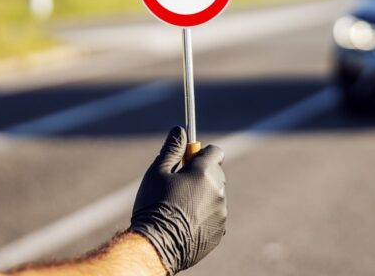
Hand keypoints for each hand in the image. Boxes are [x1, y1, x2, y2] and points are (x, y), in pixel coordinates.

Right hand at [129, 127, 226, 274]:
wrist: (156, 246)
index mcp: (204, 172)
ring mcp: (221, 211)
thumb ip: (172, 149)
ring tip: (179, 208)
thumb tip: (180, 130)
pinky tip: (186, 222)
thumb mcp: (157, 173)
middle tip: (179, 186)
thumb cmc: (153, 206)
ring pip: (216, 195)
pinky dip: (205, 215)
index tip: (189, 160)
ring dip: (204, 196)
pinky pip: (215, 215)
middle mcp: (218, 190)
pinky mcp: (220, 230)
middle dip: (202, 175)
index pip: (215, 151)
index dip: (202, 153)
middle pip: (216, 173)